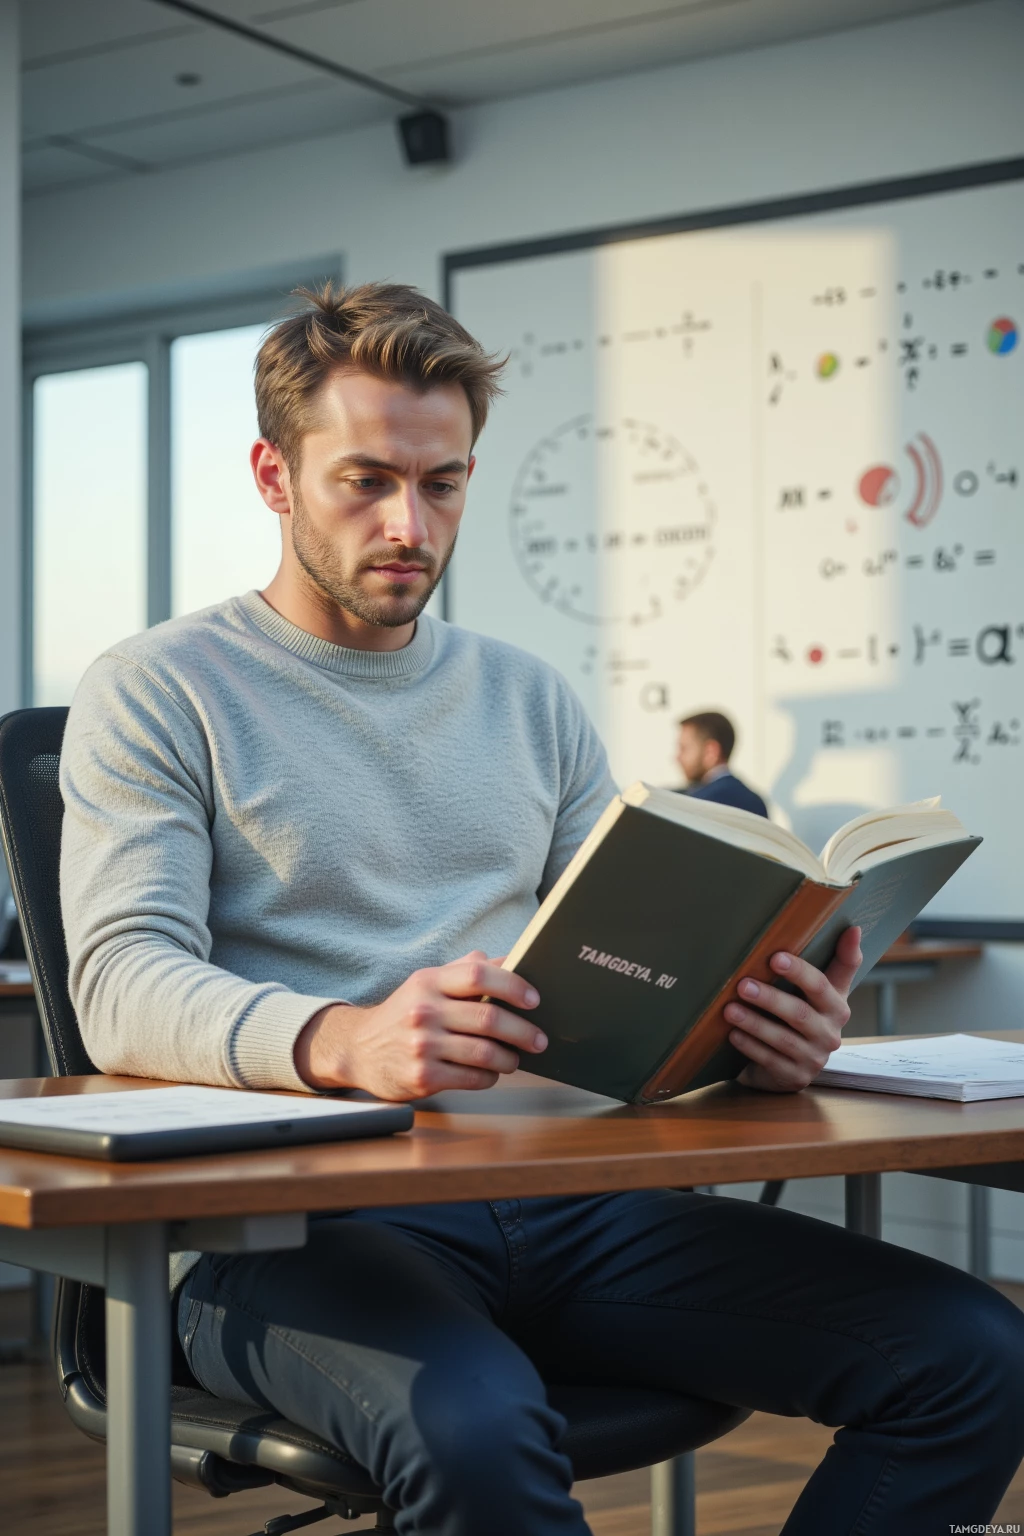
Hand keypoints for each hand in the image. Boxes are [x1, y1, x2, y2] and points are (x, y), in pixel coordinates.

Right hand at [293, 951, 546, 1098]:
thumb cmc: (404, 1013)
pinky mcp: (422, 1077)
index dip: (513, 985)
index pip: (479, 975)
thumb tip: (510, 958)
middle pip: (489, 1018)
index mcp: (429, 982)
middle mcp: (423, 1011)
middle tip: (539, 1039)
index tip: (534, 999)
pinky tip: (491, 1073)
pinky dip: (489, 1077)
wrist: (358, 1049)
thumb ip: (465, 970)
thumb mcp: (426, 984)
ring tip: (515, 1059)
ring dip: (510, 1058)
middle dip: (523, 1031)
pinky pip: (472, 1078)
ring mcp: (421, 1046)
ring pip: (485, 1053)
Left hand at [726, 926, 861, 1092]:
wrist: (793, 1061)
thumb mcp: (821, 990)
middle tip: (742, 984)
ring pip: (782, 1039)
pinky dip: (750, 1046)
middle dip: (770, 998)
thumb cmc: (804, 1014)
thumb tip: (854, 927)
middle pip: (800, 1014)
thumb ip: (839, 961)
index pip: (822, 985)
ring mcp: (814, 1059)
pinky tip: (733, 1034)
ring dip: (754, 1023)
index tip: (777, 957)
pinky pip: (770, 1060)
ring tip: (729, 1009)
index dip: (802, 972)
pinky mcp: (795, 1077)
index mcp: (837, 1006)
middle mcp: (830, 1034)